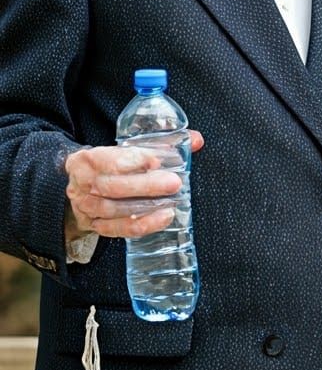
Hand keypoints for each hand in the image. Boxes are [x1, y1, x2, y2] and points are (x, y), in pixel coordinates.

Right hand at [64, 131, 204, 242]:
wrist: (76, 185)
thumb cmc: (109, 163)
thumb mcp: (125, 148)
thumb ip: (161, 143)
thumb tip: (196, 140)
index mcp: (89, 159)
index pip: (110, 160)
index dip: (134, 160)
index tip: (156, 161)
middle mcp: (85, 184)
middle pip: (114, 187)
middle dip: (146, 186)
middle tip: (174, 183)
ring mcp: (87, 207)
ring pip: (114, 210)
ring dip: (145, 208)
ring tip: (172, 204)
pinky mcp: (95, 225)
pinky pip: (117, 229)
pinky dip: (141, 226)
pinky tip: (162, 218)